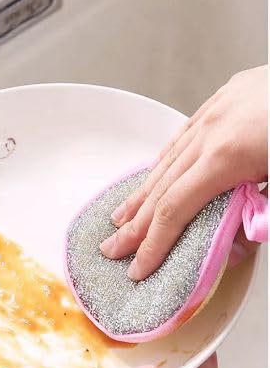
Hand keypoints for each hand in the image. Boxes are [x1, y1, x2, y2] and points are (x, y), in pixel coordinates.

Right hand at [100, 65, 267, 279]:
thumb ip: (256, 218)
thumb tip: (231, 244)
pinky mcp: (222, 101)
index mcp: (228, 156)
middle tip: (112, 247)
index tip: (137, 267)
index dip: (152, 243)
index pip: (173, 210)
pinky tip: (152, 175)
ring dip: (140, 195)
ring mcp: (214, 113)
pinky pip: (181, 136)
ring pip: (166, 161)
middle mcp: (211, 132)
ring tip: (121, 218)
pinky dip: (163, 162)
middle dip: (133, 226)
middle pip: (159, 189)